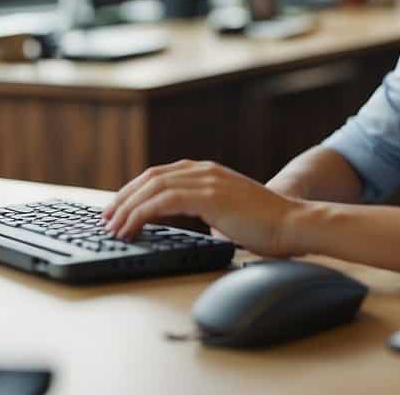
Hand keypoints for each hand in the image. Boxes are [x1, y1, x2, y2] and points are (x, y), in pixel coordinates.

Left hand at [100, 160, 307, 257]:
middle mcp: (205, 170)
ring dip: (128, 207)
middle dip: (124, 197)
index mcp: (208, 172)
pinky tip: (132, 226)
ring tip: (114, 227)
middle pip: (151, 177)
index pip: (161, 175)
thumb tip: (198, 230)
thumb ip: (210, 215)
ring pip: (154, 187)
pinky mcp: (209, 195)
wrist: (293, 224)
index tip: (118, 208)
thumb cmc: (267, 226)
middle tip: (106, 217)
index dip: (135, 190)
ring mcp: (208, 180)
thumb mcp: (230, 215)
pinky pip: (165, 200)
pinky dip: (142, 213)